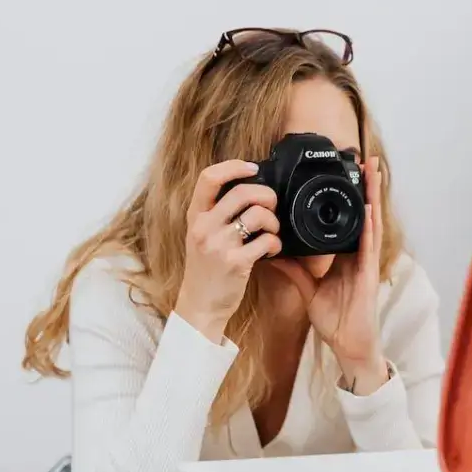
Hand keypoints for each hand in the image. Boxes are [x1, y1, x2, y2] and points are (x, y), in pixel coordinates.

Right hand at [174, 160, 280, 341]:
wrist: (200, 304)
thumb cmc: (206, 268)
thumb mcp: (201, 235)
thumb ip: (217, 213)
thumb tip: (248, 190)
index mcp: (195, 216)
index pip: (209, 178)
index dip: (234, 166)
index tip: (253, 168)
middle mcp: (204, 227)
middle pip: (243, 192)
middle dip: (267, 196)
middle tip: (272, 207)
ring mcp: (219, 244)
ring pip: (258, 214)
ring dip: (274, 222)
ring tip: (271, 233)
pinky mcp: (235, 263)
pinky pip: (267, 241)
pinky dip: (276, 244)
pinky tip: (271, 251)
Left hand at [272, 156, 388, 393]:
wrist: (348, 345)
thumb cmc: (334, 320)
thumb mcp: (308, 290)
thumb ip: (293, 270)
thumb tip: (272, 251)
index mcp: (345, 256)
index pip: (345, 220)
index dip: (347, 197)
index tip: (342, 174)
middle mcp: (358, 254)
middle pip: (362, 213)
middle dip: (364, 187)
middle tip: (362, 159)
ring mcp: (366, 262)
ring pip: (371, 222)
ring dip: (373, 196)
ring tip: (373, 171)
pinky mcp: (368, 274)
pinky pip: (369, 245)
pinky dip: (370, 225)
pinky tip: (370, 207)